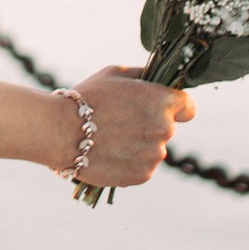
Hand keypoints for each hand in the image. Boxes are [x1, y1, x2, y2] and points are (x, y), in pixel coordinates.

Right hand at [59, 68, 194, 189]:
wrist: (60, 132)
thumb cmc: (86, 98)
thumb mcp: (114, 74)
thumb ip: (143, 76)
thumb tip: (156, 78)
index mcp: (162, 102)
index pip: (188, 108)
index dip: (175, 107)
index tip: (159, 108)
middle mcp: (164, 129)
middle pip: (167, 128)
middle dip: (149, 125)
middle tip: (120, 122)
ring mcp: (154, 155)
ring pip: (154, 150)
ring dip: (138, 146)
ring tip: (110, 140)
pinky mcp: (142, 175)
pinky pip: (142, 168)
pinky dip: (129, 163)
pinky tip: (109, 154)